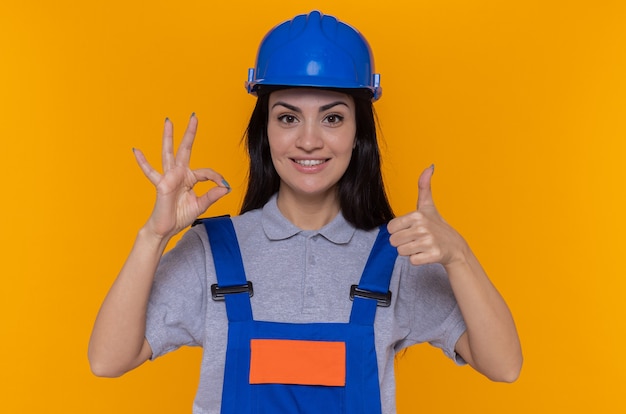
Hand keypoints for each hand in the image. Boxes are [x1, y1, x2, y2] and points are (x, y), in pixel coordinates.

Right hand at [132, 114, 229, 239]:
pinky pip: (151, 172)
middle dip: (189, 133)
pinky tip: (136, 150)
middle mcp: (179, 174)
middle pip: (185, 150)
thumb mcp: (200, 205)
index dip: (216, 178)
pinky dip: (143, 162)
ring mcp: (169, 177)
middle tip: (193, 117)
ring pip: (169, 153)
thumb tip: (225, 187)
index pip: (206, 172)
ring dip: (168, 137)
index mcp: (189, 178)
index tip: (223, 186)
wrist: (165, 229)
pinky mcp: (162, 185)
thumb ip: (212, 196)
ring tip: (168, 121)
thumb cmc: (179, 216)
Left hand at [387, 165, 467, 266]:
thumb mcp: (428, 205)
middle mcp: (422, 227)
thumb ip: (424, 187)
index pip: (390, 228)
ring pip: (401, 252)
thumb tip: (430, 166)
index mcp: (417, 215)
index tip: (411, 229)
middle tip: (417, 239)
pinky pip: (412, 261)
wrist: (455, 246)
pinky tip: (427, 253)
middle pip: (393, 241)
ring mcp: (428, 242)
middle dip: (403, 242)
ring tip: (422, 246)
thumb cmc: (437, 225)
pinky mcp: (433, 255)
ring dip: (410, 251)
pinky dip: (418, 259)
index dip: (398, 231)